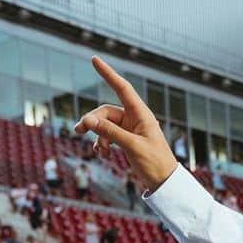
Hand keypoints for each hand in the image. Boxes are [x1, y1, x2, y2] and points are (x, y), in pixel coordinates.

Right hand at [75, 57, 177, 192]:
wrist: (165, 183)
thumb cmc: (155, 163)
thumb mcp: (132, 147)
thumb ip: (111, 133)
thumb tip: (88, 121)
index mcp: (141, 114)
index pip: (122, 88)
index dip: (108, 74)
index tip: (94, 59)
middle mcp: (135, 119)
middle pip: (105, 112)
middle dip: (92, 121)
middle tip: (77, 131)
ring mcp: (130, 130)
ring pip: (104, 125)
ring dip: (98, 137)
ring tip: (99, 152)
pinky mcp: (127, 141)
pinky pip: (108, 136)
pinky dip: (103, 144)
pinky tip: (103, 155)